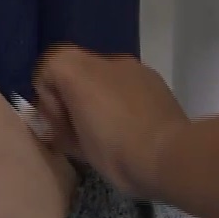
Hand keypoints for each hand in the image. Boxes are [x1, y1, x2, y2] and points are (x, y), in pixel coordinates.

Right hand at [31, 44, 188, 198]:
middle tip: (82, 133)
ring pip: (103, 79)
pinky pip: (126, 85)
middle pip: (75, 73)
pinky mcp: (155, 80)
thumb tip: (60, 125)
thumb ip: (59, 129)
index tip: (61, 128)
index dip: (48, 100)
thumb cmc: (116, 152)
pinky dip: (122, 101)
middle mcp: (107, 60)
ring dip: (98, 100)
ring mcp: (135, 68)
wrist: (171, 157)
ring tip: (110, 132)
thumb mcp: (77, 146)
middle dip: (73, 100)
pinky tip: (131, 127)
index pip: (47, 71)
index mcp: (79, 72)